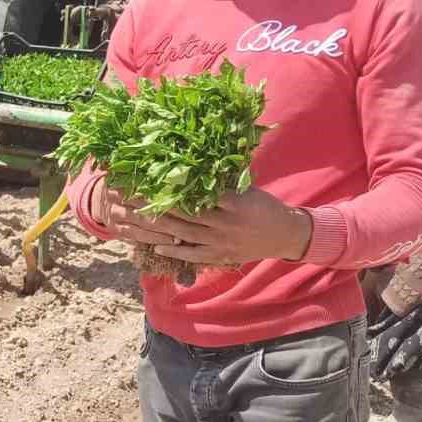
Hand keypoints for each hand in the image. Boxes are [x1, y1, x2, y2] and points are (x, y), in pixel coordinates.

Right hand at [89, 180, 190, 247]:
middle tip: (194, 222)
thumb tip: (185, 174)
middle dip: (173, 216)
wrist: (99, 198)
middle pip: (149, 207)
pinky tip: (171, 241)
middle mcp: (116, 195)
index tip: (190, 201)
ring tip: (187, 234)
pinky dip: (156, 239)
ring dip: (167, 230)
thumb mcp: (134, 174)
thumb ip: (152, 175)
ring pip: (145, 224)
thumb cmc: (127, 184)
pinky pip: (138, 236)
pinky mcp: (115, 229)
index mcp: (123, 177)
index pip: (150, 188)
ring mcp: (114, 213)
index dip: (170, 195)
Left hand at [142, 188, 313, 267]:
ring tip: (139, 219)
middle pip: (186, 213)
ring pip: (186, 234)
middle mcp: (225, 223)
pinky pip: (193, 255)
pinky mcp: (220, 256)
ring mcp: (222, 242)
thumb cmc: (264, 206)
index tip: (153, 179)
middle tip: (136, 196)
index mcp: (233, 202)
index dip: (174, 187)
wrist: (285, 234)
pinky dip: (175, 251)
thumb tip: (195, 165)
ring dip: (160, 226)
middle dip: (159, 205)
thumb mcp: (247, 188)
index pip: (199, 193)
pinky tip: (157, 247)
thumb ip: (223, 182)